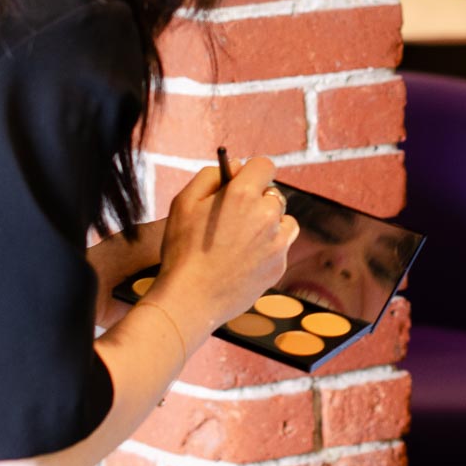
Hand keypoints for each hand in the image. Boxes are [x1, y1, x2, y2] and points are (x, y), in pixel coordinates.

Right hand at [146, 155, 298, 339]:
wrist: (190, 299)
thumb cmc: (182, 249)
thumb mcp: (184, 202)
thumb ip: (211, 176)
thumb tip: (236, 167)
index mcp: (243, 194)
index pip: (264, 165)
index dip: (251, 173)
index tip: (241, 183)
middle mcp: (267, 214)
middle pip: (272, 194)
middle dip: (257, 200)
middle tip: (234, 218)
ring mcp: (277, 242)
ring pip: (283, 220)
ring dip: (269, 224)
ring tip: (241, 240)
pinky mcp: (280, 265)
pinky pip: (281, 247)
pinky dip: (268, 249)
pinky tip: (245, 260)